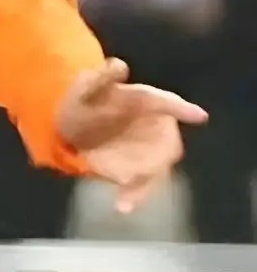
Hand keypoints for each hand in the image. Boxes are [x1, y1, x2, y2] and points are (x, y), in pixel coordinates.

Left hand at [56, 58, 207, 213]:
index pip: (166, 102)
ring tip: (127, 198)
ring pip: (157, 169)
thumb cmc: (87, 97)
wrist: (71, 119)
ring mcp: (147, 149)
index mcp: (145, 100)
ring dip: (145, 184)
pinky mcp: (137, 168)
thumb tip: (119, 65)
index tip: (199, 115)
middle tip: (143, 171)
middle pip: (167, 145)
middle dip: (159, 159)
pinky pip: (142, 183)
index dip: (182, 109)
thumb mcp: (88, 85)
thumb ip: (104, 76)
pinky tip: (122, 205)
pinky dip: (134, 194)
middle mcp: (154, 127)